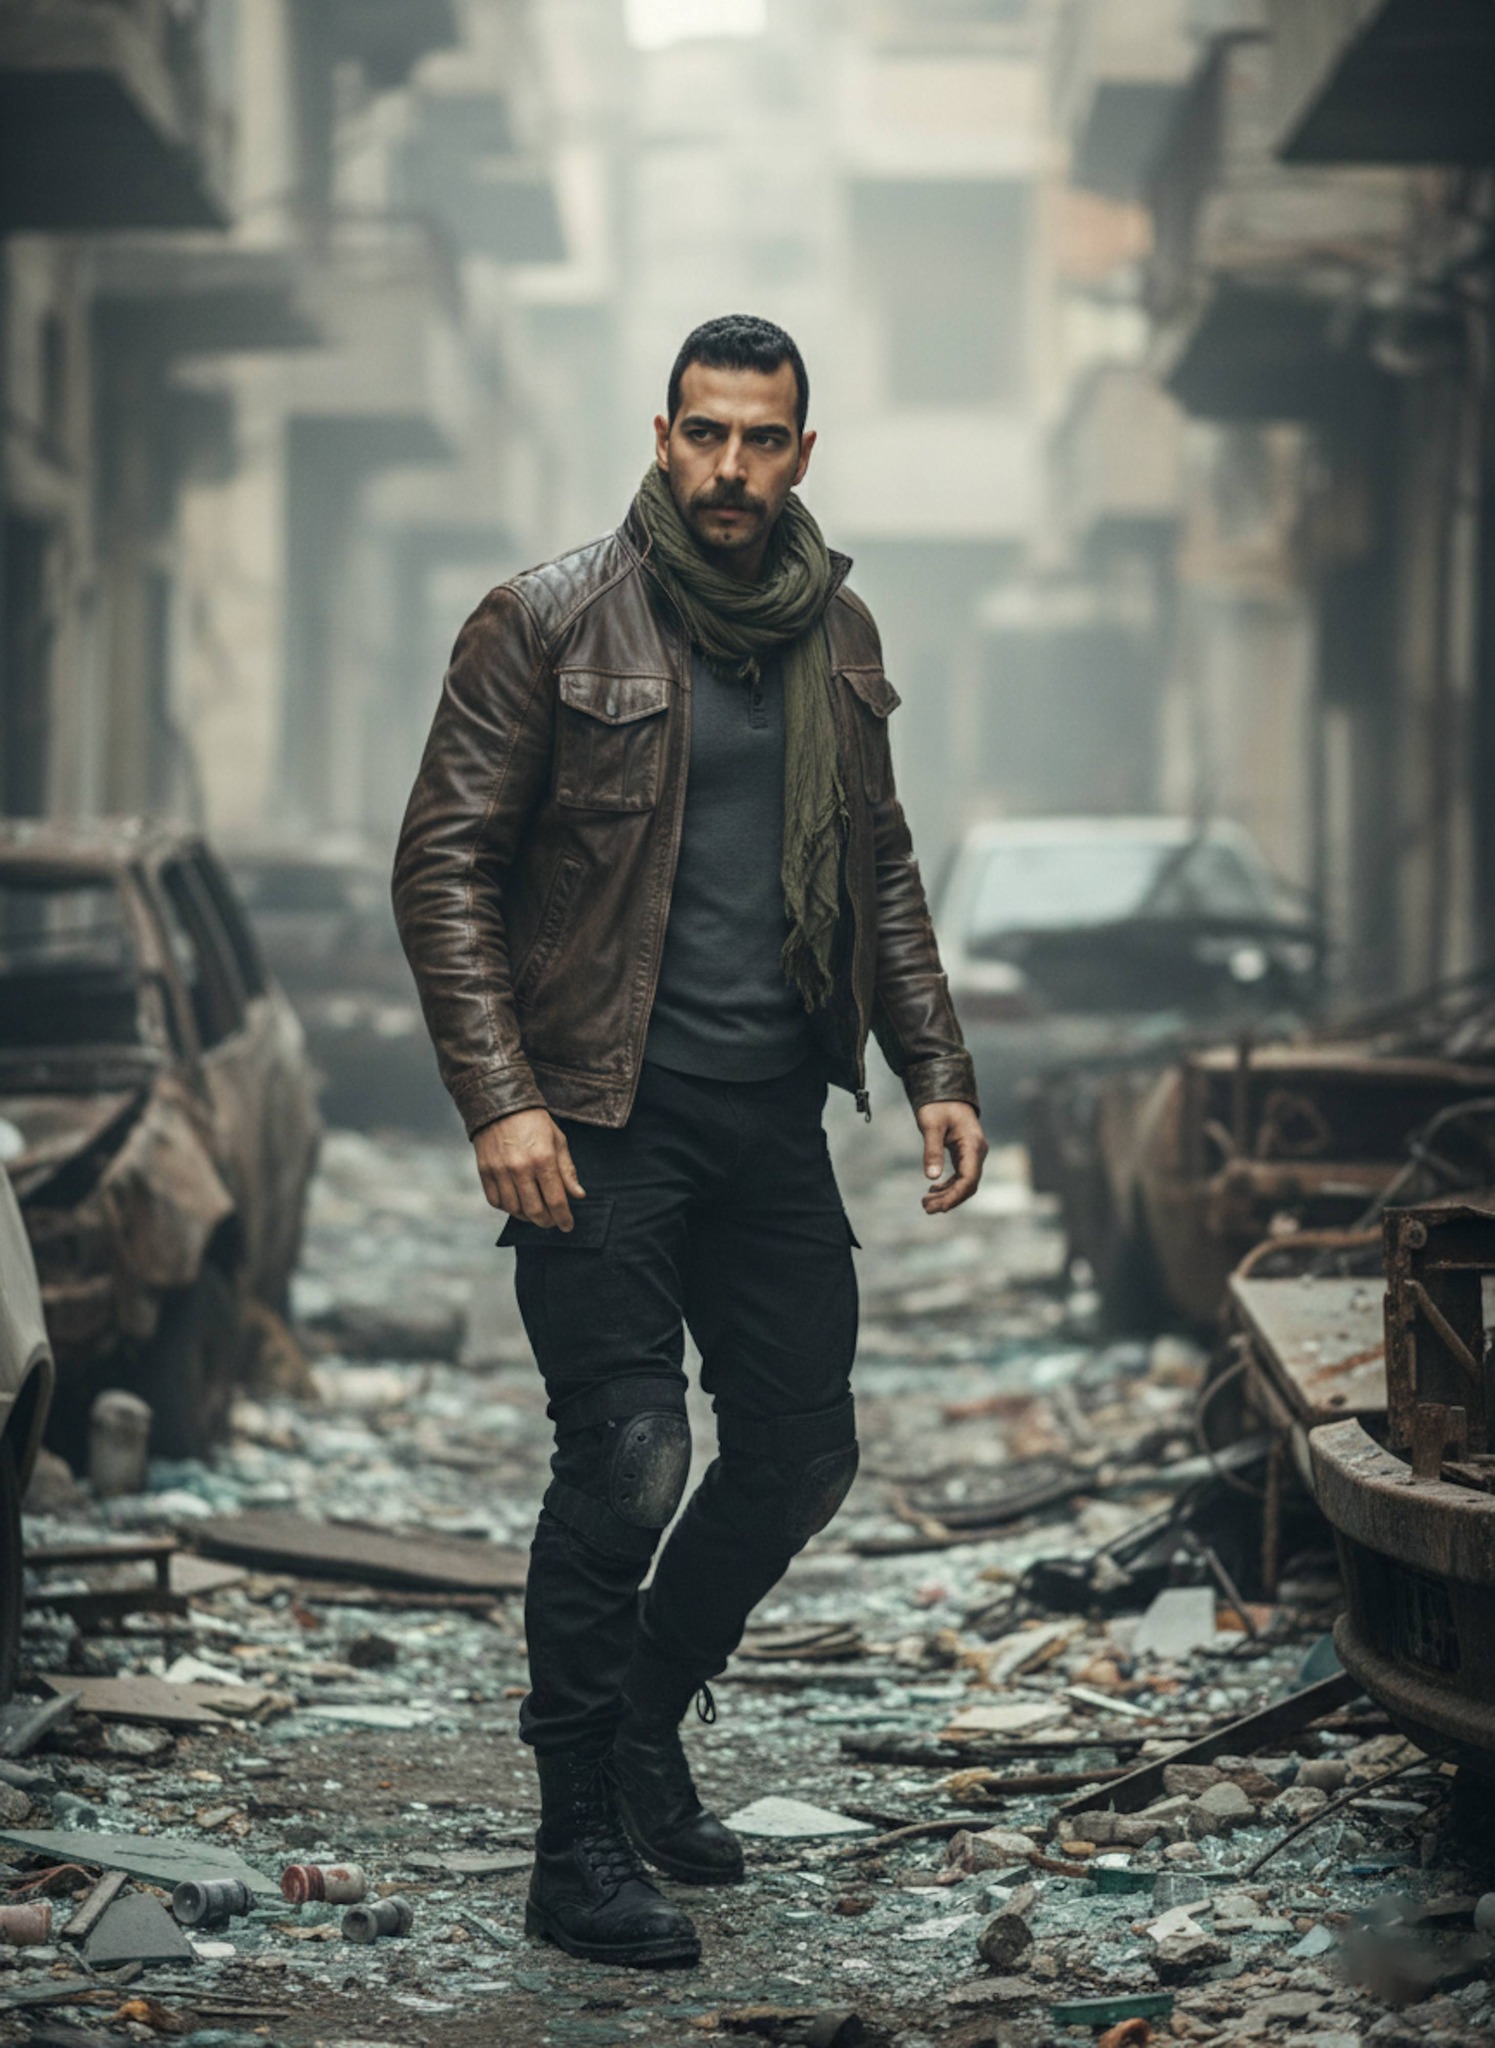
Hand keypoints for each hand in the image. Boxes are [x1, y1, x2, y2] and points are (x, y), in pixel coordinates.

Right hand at [473, 1108, 584, 1229]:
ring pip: (514, 1209)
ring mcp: (500, 1171)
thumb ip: (568, 1171)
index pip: (556, 1200)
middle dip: (547, 1222)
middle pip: (535, 1210)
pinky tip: (516, 1203)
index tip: (568, 1226)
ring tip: (535, 1212)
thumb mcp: (558, 1141)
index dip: (564, 1218)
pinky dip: (507, 1208)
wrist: (501, 1105)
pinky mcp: (485, 1171)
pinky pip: (495, 1201)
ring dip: (527, 1216)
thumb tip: (578, 1196)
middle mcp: (520, 1168)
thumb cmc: (534, 1122)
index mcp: (543, 1159)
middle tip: (552, 1222)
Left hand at [916, 1100, 987, 1214]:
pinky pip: (961, 1176)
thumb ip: (932, 1150)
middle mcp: (977, 1152)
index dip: (955, 1195)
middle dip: (949, 1199)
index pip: (969, 1178)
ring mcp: (973, 1154)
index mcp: (972, 1145)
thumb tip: (932, 1178)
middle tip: (926, 1208)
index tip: (939, 1207)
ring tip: (926, 1203)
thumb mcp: (931, 1125)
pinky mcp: (966, 1155)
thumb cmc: (938, 1106)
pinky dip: (948, 1186)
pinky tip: (933, 1190)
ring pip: (964, 1183)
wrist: (946, 1092)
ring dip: (947, 1195)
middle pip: (968, 1185)